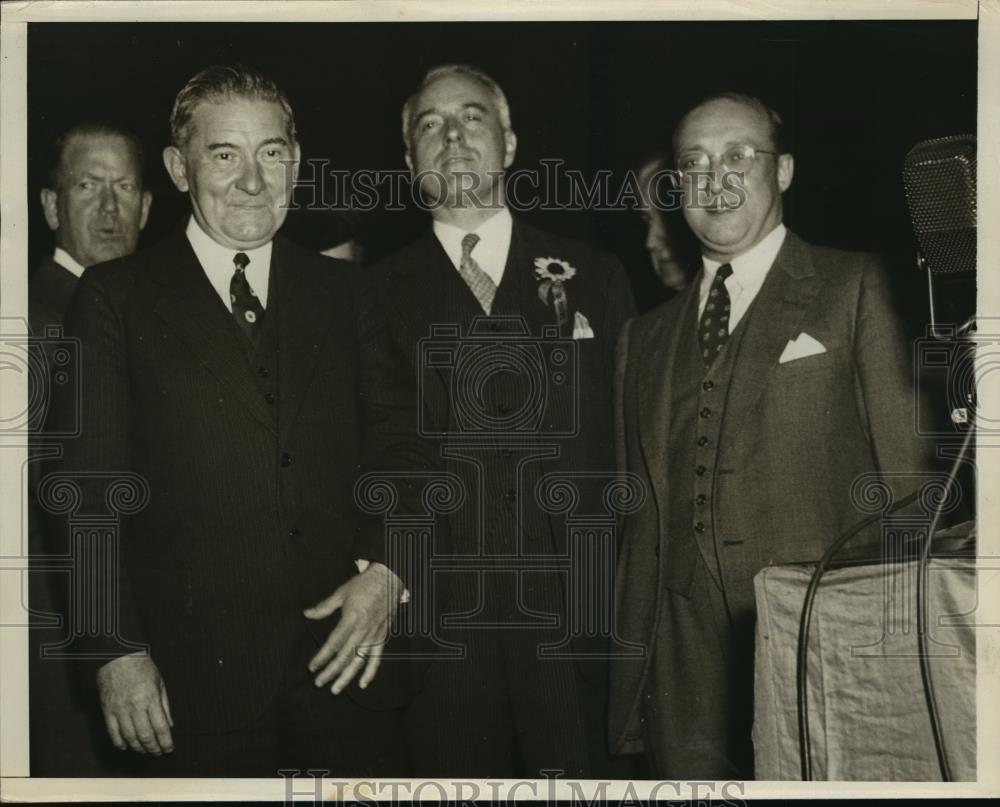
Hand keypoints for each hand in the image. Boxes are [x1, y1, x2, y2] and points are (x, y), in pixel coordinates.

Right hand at [96, 653, 173, 754]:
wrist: (118, 658)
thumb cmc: (142, 668)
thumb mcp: (160, 682)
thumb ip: (165, 705)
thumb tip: (169, 725)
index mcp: (151, 699)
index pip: (161, 727)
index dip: (165, 742)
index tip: (169, 749)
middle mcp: (135, 707)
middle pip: (145, 736)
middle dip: (153, 748)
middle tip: (158, 753)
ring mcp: (120, 710)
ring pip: (129, 737)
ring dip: (138, 747)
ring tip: (145, 751)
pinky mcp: (108, 711)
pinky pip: (113, 732)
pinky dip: (119, 743)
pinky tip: (126, 747)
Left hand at [304, 562, 402, 693]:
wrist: (389, 579)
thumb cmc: (365, 584)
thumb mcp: (341, 593)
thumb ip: (324, 606)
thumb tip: (307, 613)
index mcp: (351, 619)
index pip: (333, 643)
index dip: (321, 657)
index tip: (312, 666)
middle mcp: (362, 630)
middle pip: (344, 657)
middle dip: (330, 672)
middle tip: (319, 682)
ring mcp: (373, 635)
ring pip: (359, 661)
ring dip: (347, 677)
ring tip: (336, 688)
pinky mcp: (382, 637)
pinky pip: (376, 658)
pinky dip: (370, 672)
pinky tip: (363, 683)